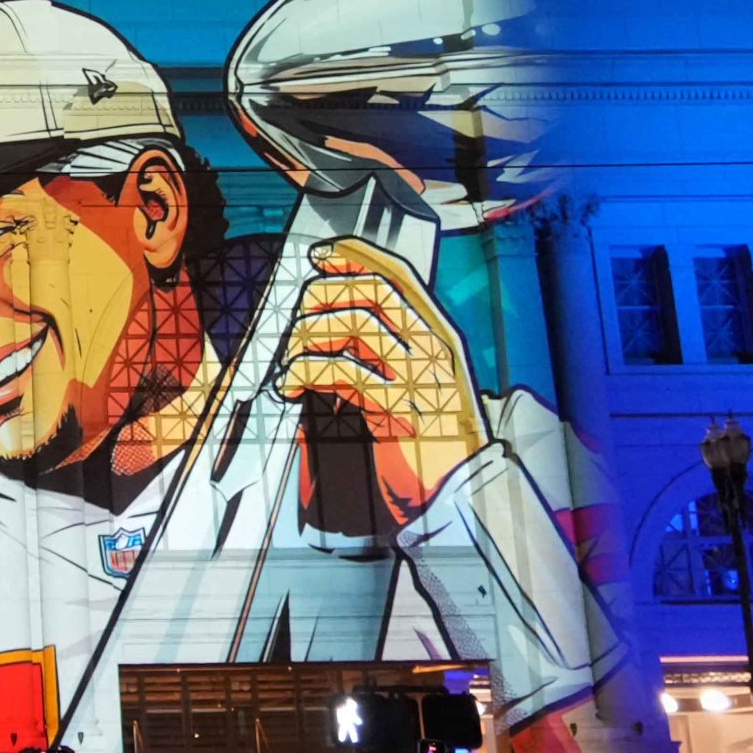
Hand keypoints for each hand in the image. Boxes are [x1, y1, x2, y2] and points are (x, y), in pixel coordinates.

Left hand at [275, 234, 485, 528]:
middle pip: (373, 292)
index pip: (400, 276)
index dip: (357, 256)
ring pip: (357, 324)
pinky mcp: (401, 413)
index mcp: (440, 338)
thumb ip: (388, 352)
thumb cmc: (432, 441)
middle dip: (324, 294)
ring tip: (290, 358)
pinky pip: (345, 372)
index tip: (321, 256)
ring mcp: (421, 380)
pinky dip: (308, 371)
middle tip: (297, 320)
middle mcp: (435, 350)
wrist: (462, 496)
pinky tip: (292, 384)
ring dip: (310, 334)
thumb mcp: (417, 385)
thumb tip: (328, 317)